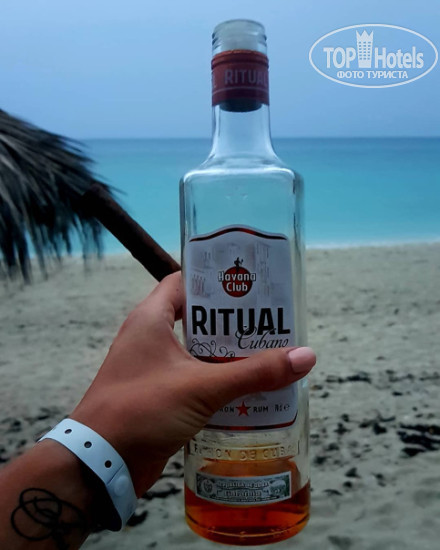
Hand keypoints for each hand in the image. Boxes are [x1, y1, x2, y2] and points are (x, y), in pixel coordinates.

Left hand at [71, 272, 315, 495]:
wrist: (100, 463)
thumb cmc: (144, 408)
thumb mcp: (202, 386)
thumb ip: (253, 372)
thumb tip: (306, 355)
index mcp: (151, 318)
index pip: (185, 282)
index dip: (216, 280)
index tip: (251, 285)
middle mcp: (150, 337)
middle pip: (198, 318)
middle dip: (233, 323)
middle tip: (271, 324)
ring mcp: (153, 368)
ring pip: (198, 351)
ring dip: (228, 355)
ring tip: (268, 355)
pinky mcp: (158, 394)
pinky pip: (194, 378)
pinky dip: (217, 381)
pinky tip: (248, 390)